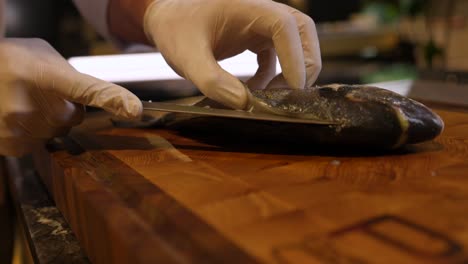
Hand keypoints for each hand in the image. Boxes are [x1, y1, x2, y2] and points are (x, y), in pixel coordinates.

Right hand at [0, 38, 141, 155]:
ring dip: (44, 121)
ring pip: (54, 132)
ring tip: (20, 101)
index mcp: (49, 76)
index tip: (134, 111)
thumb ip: (71, 78)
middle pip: (73, 118)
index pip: (89, 90)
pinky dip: (30, 133)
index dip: (114, 100)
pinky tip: (14, 116)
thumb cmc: (10, 61)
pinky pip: (36, 143)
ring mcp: (23, 129)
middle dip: (61, 108)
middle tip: (36, 92)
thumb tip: (93, 97)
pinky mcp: (12, 145)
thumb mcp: (43, 57)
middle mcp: (38, 106)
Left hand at [143, 0, 321, 108]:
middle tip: (291, 95)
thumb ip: (212, 80)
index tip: (291, 89)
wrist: (166, 18)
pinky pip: (278, 54)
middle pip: (302, 32)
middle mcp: (260, 12)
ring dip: (292, 71)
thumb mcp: (187, 56)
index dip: (295, 58)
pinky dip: (275, 74)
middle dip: (304, 65)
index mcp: (247, 7)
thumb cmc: (175, 29)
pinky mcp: (256, 36)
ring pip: (296, 43)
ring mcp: (260, 24)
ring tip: (272, 96)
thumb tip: (245, 104)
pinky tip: (256, 91)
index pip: (286, 26)